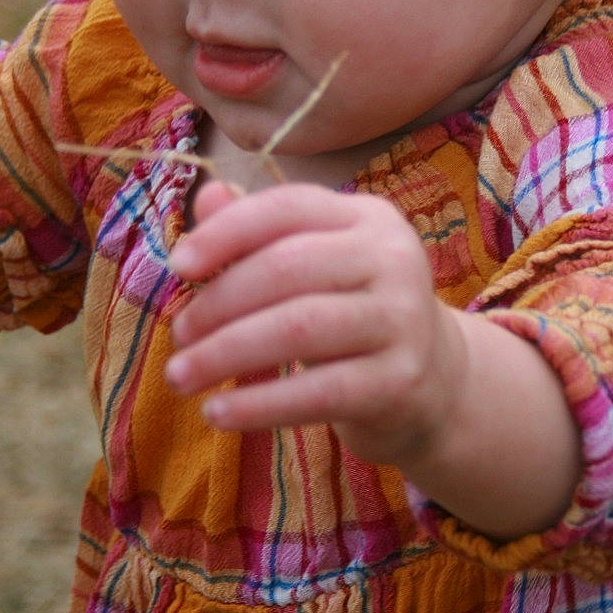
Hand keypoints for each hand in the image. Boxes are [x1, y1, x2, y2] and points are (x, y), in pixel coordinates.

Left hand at [165, 180, 469, 469]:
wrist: (435, 381)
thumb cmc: (354, 313)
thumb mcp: (315, 264)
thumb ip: (260, 232)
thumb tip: (205, 198)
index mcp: (368, 218)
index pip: (289, 207)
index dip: (227, 232)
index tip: (177, 266)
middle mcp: (394, 258)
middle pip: (287, 268)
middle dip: (219, 302)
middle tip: (178, 335)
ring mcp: (402, 319)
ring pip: (297, 329)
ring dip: (225, 354)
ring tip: (180, 377)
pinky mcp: (400, 380)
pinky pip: (317, 391)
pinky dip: (259, 404)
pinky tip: (217, 414)